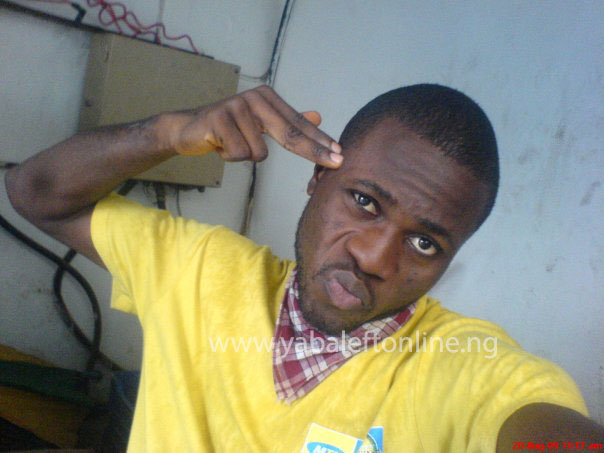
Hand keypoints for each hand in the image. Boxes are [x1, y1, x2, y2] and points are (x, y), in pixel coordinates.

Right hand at [164, 85, 342, 167]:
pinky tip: (219, 145)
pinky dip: (229, 156)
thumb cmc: (229, 129)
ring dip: (245, 155)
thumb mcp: (261, 123)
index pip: (299, 125)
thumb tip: (318, 115)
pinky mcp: (219, 119)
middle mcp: (255, 98)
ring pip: (259, 152)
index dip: (320, 141)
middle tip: (336, 163)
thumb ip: (288, 120)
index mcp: (268, 98)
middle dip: (314, 152)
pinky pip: (239, 153)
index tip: (339, 154)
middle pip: (290, 134)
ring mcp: (237, 107)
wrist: (188, 129)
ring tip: (231, 145)